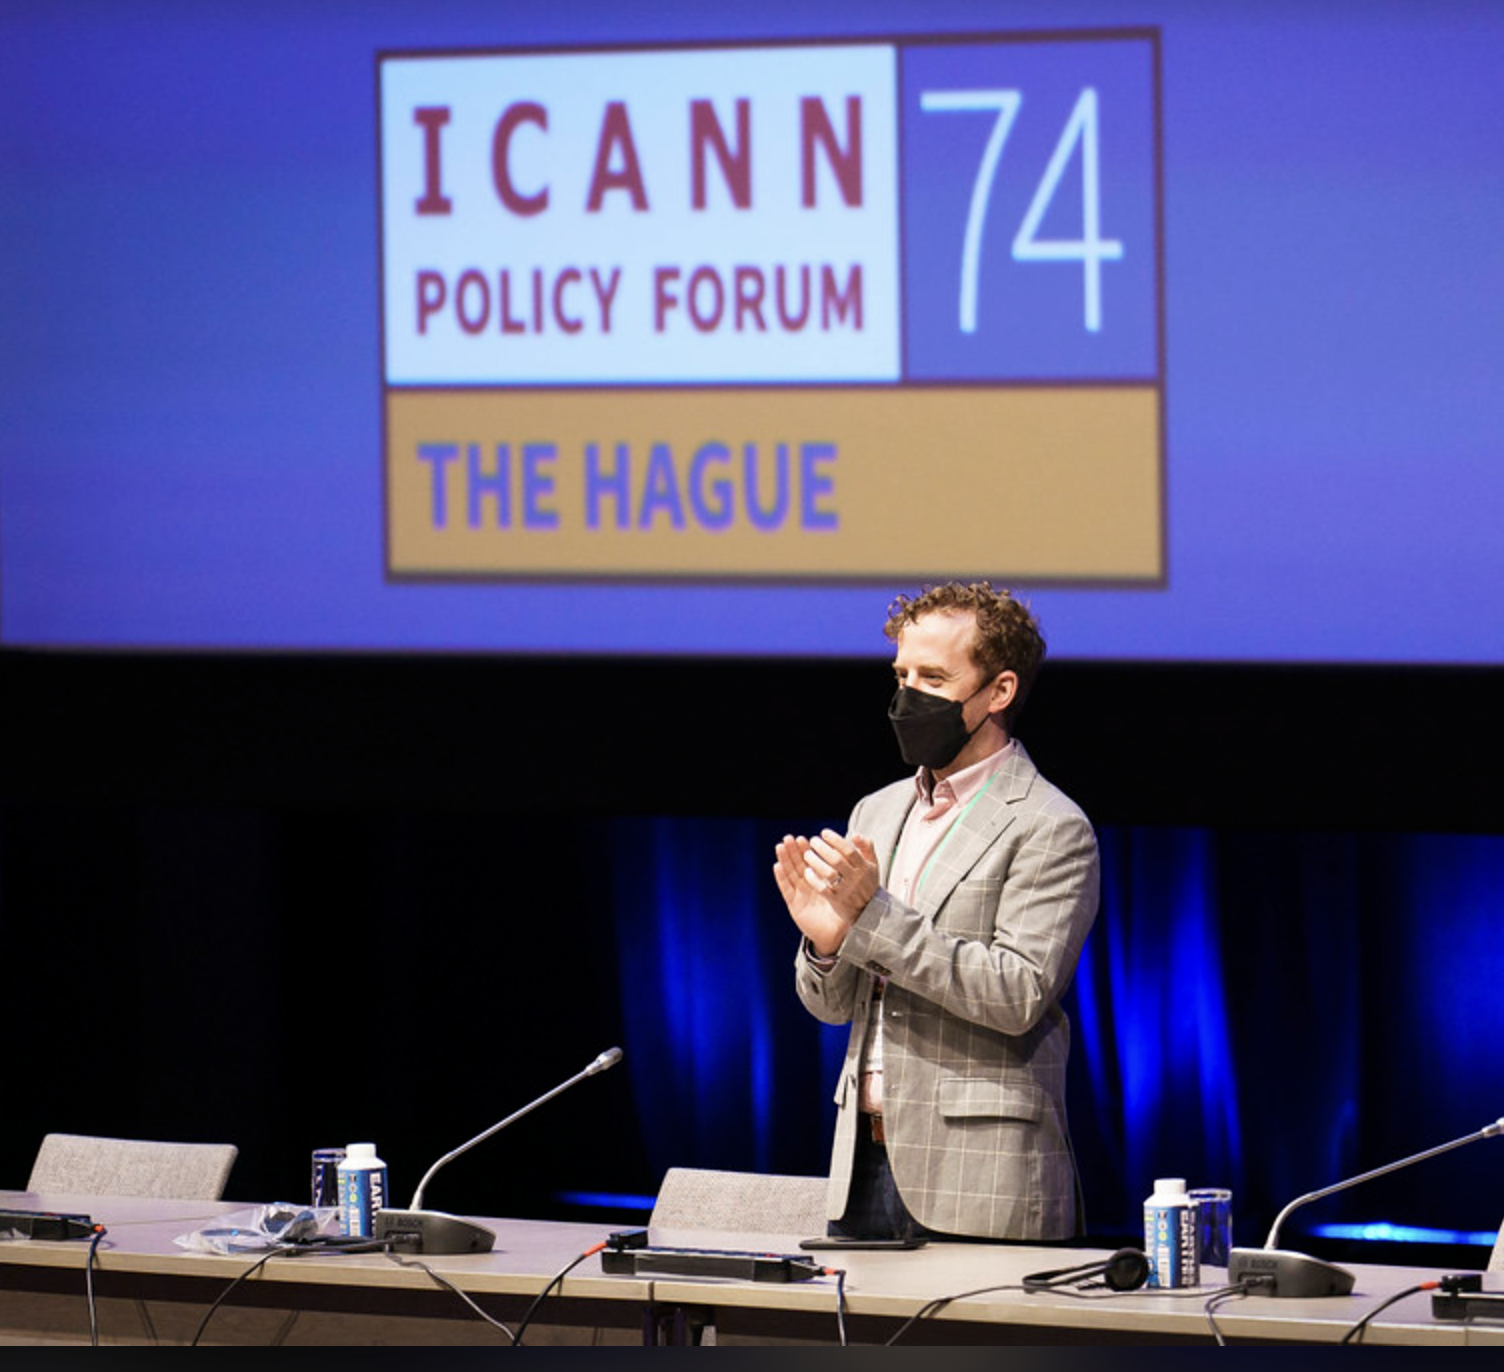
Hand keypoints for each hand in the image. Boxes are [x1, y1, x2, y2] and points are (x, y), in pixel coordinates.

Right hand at [773, 834, 852, 956]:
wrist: (835, 936)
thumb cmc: (842, 914)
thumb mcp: (847, 892)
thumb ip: (848, 877)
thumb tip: (854, 862)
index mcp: (819, 882)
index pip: (810, 863)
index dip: (805, 851)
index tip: (804, 838)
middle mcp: (807, 887)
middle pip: (797, 866)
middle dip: (793, 851)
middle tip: (789, 837)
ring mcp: (799, 896)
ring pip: (790, 874)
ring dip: (784, 860)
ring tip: (780, 846)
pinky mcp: (794, 906)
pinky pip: (787, 890)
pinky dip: (781, 878)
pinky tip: (777, 866)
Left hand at [804, 830, 878, 923]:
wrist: (869, 909)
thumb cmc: (867, 881)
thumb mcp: (873, 863)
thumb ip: (867, 846)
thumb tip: (855, 835)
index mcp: (864, 867)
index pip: (849, 850)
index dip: (835, 839)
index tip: (824, 832)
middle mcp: (855, 878)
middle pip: (837, 860)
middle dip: (822, 848)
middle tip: (813, 841)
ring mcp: (846, 890)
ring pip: (828, 874)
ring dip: (815, 862)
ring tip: (807, 854)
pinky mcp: (837, 900)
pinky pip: (822, 889)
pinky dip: (813, 879)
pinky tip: (807, 871)